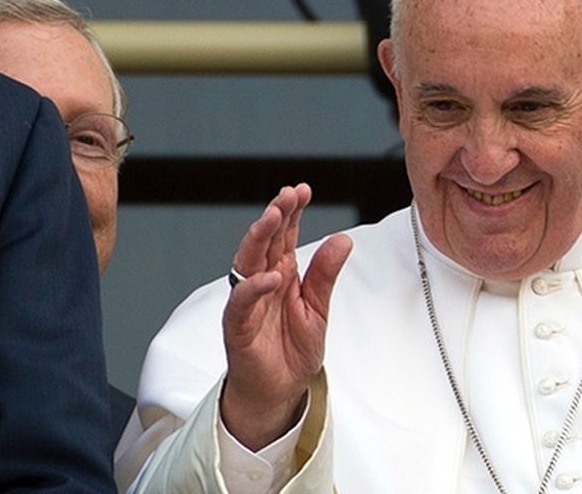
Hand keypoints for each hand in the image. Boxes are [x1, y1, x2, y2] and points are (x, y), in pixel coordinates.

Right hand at [219, 183, 352, 450]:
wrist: (279, 391)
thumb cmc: (292, 349)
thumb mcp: (318, 308)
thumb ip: (325, 274)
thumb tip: (343, 238)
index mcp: (282, 273)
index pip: (284, 234)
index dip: (292, 211)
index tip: (303, 190)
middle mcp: (262, 280)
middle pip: (264, 240)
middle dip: (275, 214)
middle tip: (288, 194)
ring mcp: (248, 301)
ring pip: (247, 261)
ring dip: (259, 237)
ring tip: (273, 217)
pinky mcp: (238, 325)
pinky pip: (242, 302)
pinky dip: (254, 287)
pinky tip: (271, 276)